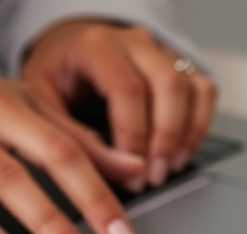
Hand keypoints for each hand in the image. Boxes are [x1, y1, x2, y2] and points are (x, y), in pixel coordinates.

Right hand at [0, 58, 144, 233]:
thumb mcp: (12, 111)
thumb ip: (70, 137)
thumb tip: (129, 169)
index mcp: (15, 99)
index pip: (72, 146)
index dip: (104, 190)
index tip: (124, 229)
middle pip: (49, 157)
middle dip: (87, 205)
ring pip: (5, 179)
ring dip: (44, 220)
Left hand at [22, 20, 217, 188]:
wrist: (64, 54)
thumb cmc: (53, 79)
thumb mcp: (43, 107)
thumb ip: (76, 139)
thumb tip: (124, 170)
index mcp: (96, 46)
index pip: (127, 89)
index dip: (134, 136)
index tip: (131, 174)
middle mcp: (134, 42)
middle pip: (168, 85)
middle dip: (165, 139)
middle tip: (152, 178)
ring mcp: (159, 52)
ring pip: (191, 88)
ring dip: (185, 136)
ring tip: (166, 170)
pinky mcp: (177, 66)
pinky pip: (204, 91)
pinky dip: (199, 126)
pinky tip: (180, 154)